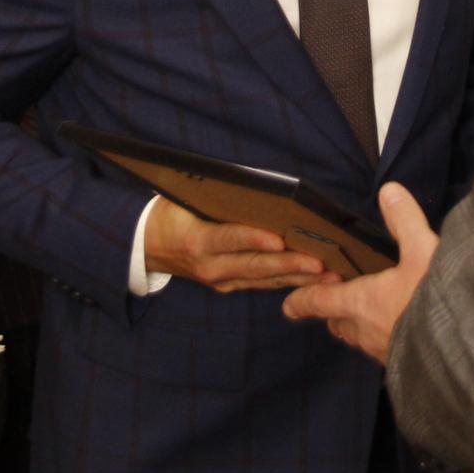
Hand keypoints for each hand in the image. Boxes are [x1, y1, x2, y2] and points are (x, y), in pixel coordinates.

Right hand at [141, 198, 333, 292]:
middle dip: (290, 265)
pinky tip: (310, 278)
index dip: (254, 239)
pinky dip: (286, 280)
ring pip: (263, 279)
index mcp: (196, 241)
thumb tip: (256, 186)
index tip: (280, 239)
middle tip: (320, 264)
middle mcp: (210, 266)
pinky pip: (261, 283)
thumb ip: (217, 198)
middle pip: (255, 265)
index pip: (230, 239)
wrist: (146, 246)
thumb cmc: (170, 214)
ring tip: (327, 275)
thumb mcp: (185, 200)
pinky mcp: (228, 286)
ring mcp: (220, 280)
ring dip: (296, 277)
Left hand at [282, 184, 438, 364]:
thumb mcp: (424, 251)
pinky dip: (381, 336)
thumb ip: (405, 220)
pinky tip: (399, 327)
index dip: (301, 301)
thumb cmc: (437, 300)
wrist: (469, 349)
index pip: (319, 302)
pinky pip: (381, 349)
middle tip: (336, 295)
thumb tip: (389, 191)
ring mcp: (384, 351)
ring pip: (358, 338)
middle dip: (333, 310)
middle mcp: (365, 331)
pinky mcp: (404, 363)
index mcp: (361, 303)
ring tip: (368, 309)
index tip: (288, 306)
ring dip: (356, 324)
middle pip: (337, 322)